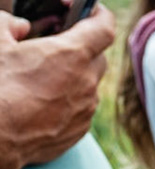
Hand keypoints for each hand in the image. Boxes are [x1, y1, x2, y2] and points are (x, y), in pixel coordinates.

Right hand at [0, 5, 112, 168]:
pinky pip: (82, 108)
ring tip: (45, 75)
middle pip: (98, 57)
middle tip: (57, 45)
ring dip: (74, 75)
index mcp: (72, 54)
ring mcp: (86, 108)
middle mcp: (86, 81)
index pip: (105, 27)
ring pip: (89, 84)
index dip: (100, 15)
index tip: (91, 10)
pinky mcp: (80, 130)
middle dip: (82, 47)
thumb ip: (9, 24)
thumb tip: (19, 25)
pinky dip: (69, 100)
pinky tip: (43, 100)